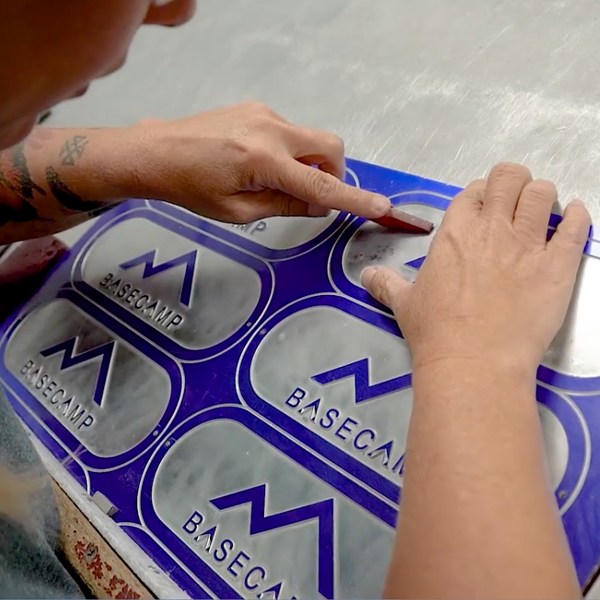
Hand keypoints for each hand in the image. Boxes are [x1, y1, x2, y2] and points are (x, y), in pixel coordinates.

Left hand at [137, 102, 390, 221]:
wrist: (158, 153)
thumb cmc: (191, 188)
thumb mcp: (239, 212)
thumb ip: (285, 206)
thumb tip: (318, 205)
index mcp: (264, 160)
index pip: (321, 185)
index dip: (353, 199)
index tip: (380, 205)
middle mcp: (271, 129)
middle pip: (331, 146)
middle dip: (333, 172)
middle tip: (311, 196)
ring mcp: (265, 114)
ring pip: (311, 138)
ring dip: (310, 162)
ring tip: (276, 181)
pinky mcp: (257, 108)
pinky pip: (291, 132)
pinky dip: (291, 151)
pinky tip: (260, 164)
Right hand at [361, 163, 590, 370]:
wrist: (474, 362)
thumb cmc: (435, 331)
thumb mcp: (404, 304)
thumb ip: (386, 283)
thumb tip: (366, 275)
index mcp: (455, 231)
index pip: (473, 192)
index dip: (480, 195)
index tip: (483, 208)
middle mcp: (493, 228)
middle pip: (509, 178)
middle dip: (513, 182)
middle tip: (514, 200)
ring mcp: (528, 245)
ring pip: (543, 194)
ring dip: (542, 196)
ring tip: (542, 211)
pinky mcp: (558, 266)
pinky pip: (575, 227)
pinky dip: (578, 217)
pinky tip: (575, 216)